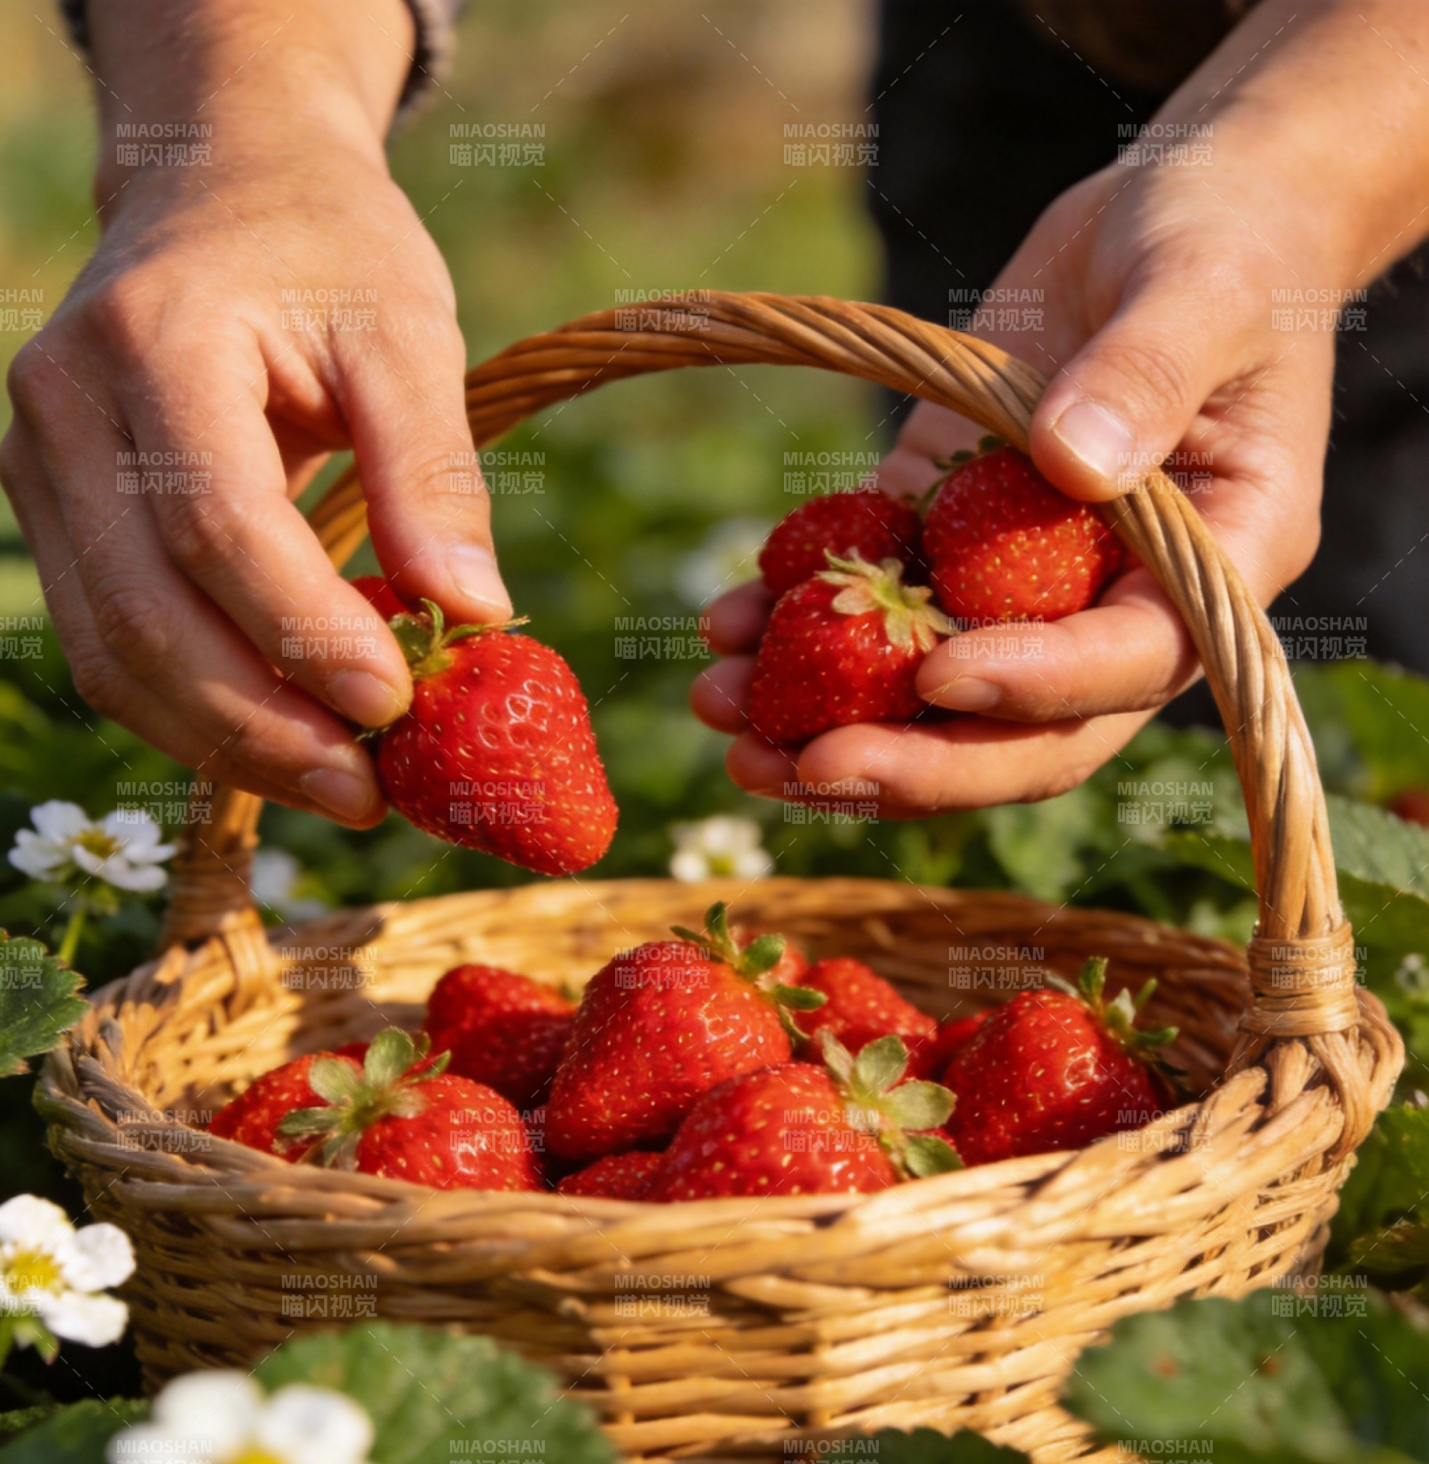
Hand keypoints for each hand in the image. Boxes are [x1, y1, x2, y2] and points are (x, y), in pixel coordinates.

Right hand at [0, 0, 507, 827]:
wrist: (218, 190)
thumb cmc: (328, 253)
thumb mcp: (406, 332)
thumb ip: (434, 470)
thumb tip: (474, 615)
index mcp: (151, 342)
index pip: (218, 525)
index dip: (306, 634)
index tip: (398, 708)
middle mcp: (62, 411)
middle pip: (148, 616)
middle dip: (264, 727)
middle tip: (370, 796)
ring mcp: (38, 470)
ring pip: (114, 656)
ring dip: (226, 746)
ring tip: (340, 792)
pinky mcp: (53, 521)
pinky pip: (111, 649)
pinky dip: (195, 717)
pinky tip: (284, 747)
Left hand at [694, 0, 1428, 816]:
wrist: (1168, 215)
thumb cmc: (1224, 238)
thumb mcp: (1202, 287)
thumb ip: (1146, 375)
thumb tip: (1071, 465)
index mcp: (1214, 564)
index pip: (1126, 663)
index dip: (1033, 685)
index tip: (936, 674)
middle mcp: (1117, 603)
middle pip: (1021, 732)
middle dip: (911, 761)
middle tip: (798, 766)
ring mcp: (1024, 582)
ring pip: (931, 691)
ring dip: (826, 714)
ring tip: (721, 711)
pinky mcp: (948, 536)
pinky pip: (875, 597)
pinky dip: (798, 618)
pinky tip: (725, 622)